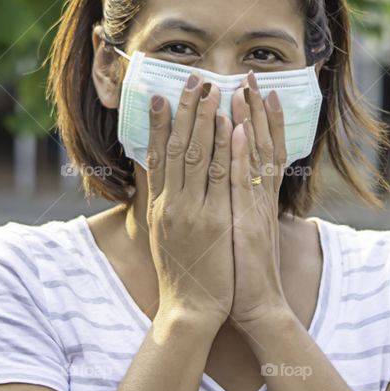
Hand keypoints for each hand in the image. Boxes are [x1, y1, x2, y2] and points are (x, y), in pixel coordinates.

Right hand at [145, 73, 234, 331]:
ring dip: (207, 119)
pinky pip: (222, 178)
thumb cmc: (182, 274)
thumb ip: (163, 202)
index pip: (157, 156)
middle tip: (194, 79)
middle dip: (186, 111)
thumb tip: (158, 173)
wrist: (191, 311)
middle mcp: (173, 205)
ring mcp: (194, 212)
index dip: (160, 123)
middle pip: (177, 148)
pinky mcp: (217, 222)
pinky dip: (227, 150)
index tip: (164, 95)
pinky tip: (233, 126)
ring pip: (198, 156)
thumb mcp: (164, 234)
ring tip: (214, 90)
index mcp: (160, 206)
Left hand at [228, 71, 290, 330]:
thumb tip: (228, 182)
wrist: (255, 308)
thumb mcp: (240, 229)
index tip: (259, 89)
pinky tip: (234, 130)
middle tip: (251, 74)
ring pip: (252, 156)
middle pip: (260, 144)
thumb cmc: (241, 271)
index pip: (263, 149)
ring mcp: (254, 208)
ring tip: (243, 88)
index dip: (263, 118)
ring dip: (248, 120)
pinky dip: (238, 155)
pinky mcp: (245, 222)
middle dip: (255, 108)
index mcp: (257, 198)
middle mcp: (259, 198)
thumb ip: (238, 203)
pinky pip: (240, 183)